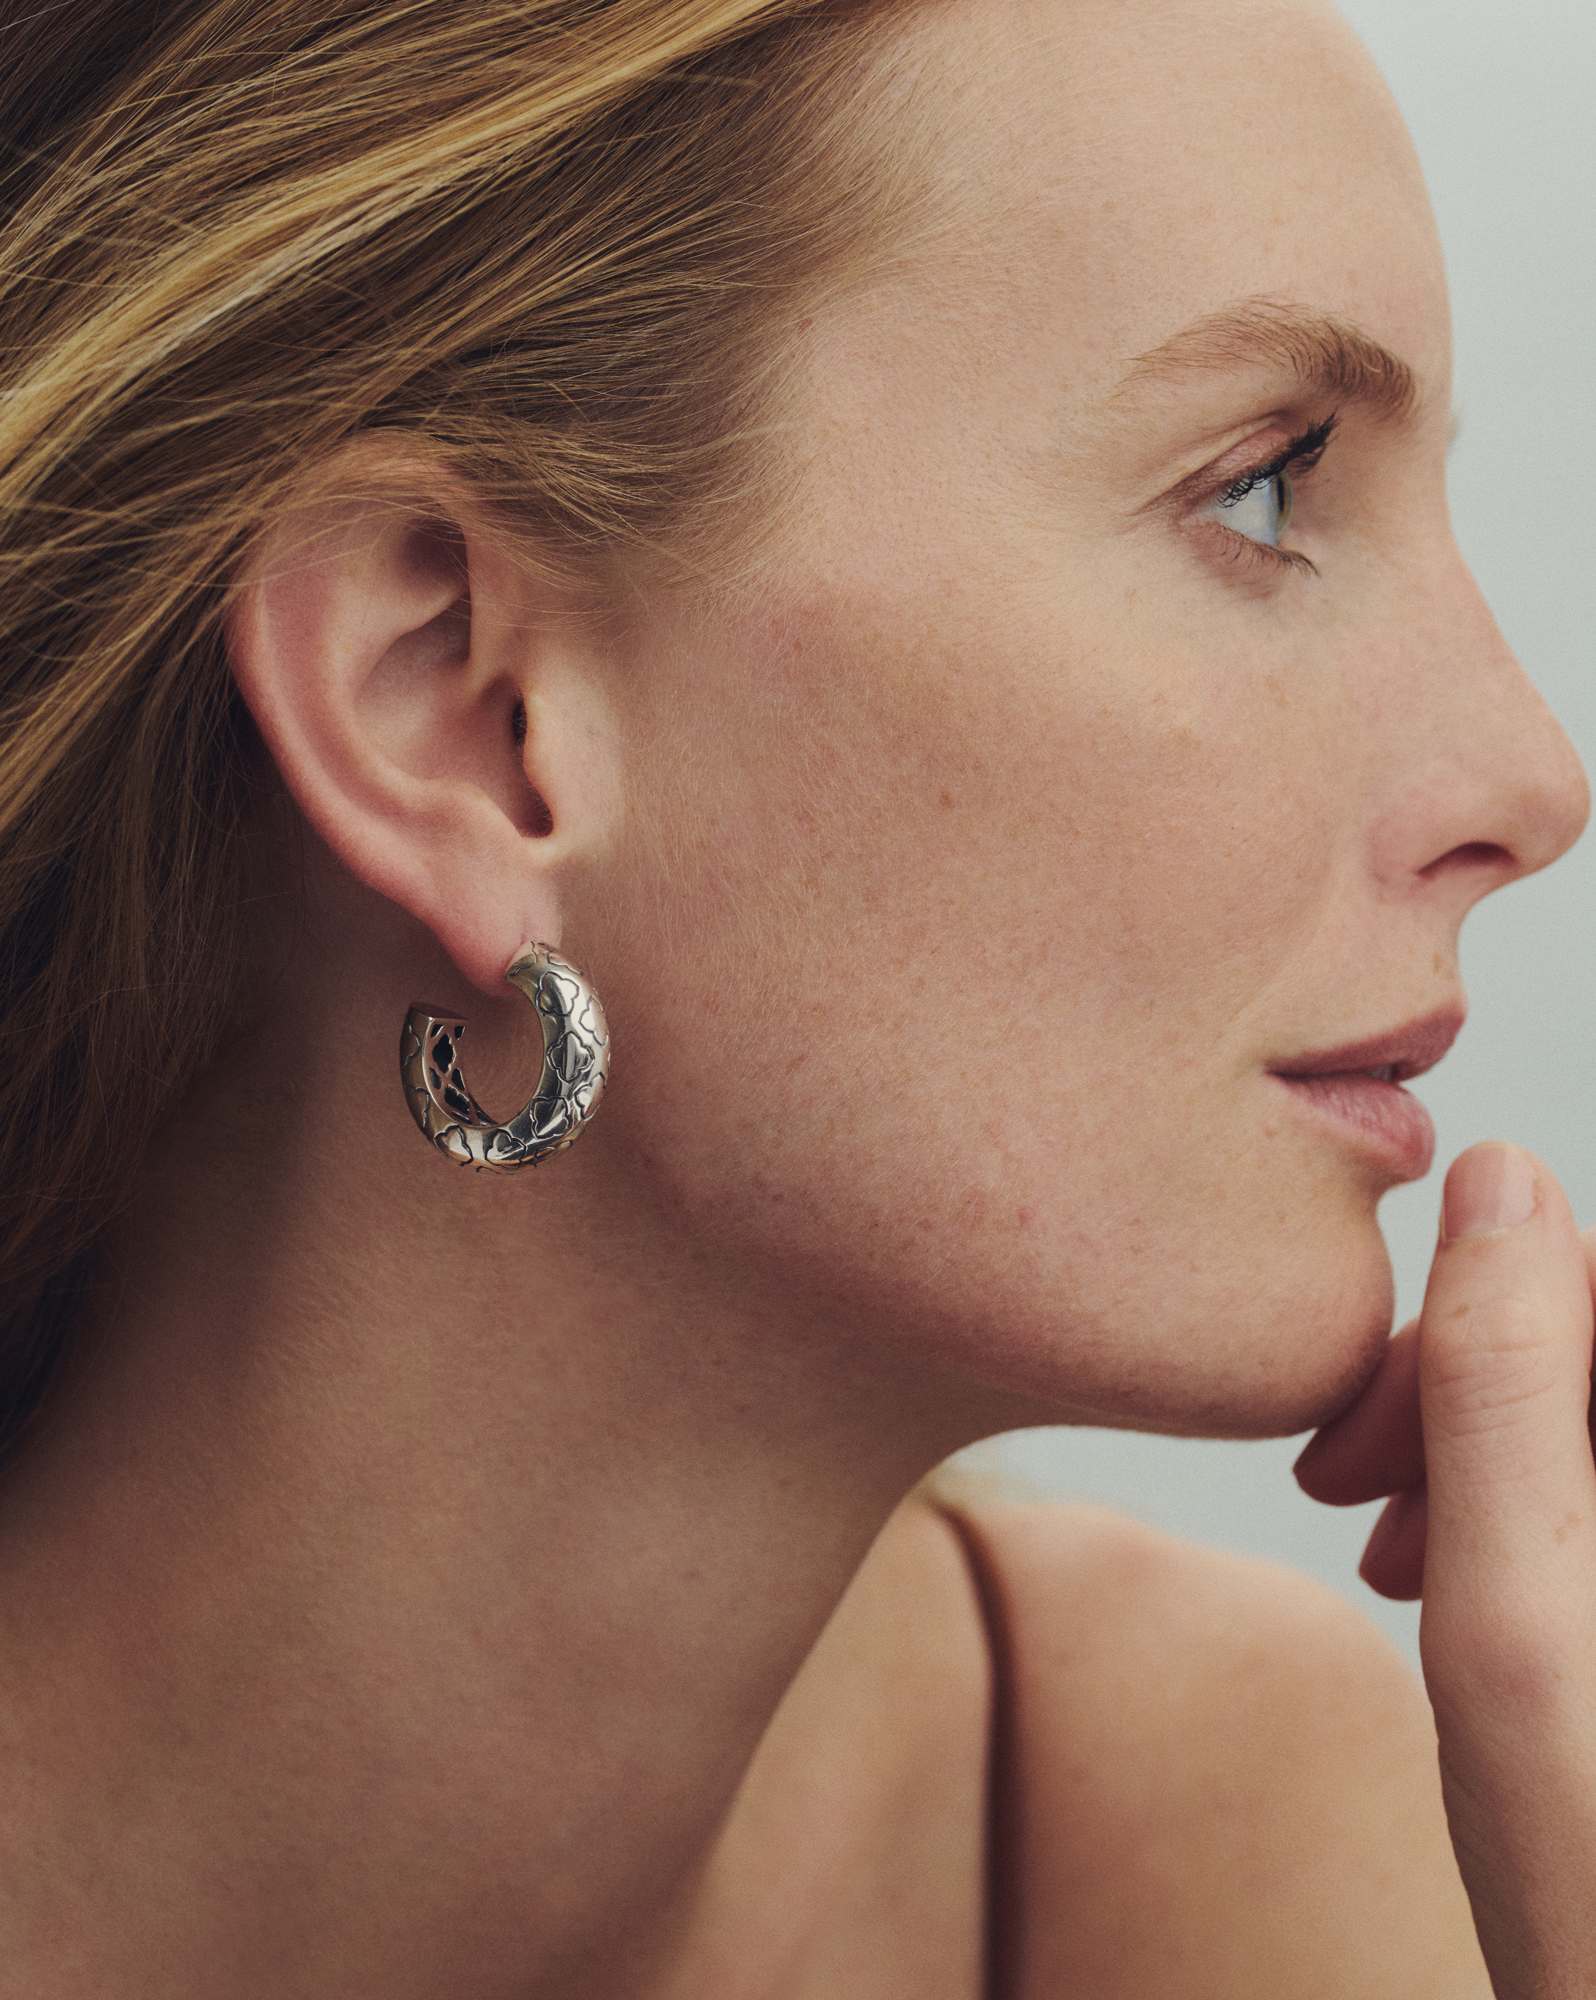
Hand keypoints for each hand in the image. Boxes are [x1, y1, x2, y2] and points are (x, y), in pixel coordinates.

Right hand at [1292, 1143, 1595, 1999]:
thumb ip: (1504, 1385)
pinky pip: (1593, 1496)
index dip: (1462, 1333)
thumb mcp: (1516, 1623)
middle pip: (1589, 1352)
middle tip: (1350, 1498)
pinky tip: (1451, 1583)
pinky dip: (1517, 1518)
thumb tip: (1501, 1170)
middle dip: (1457, 1400)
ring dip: (1477, 1458)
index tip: (1357, 1442)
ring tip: (1390, 1551)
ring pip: (1587, 1422)